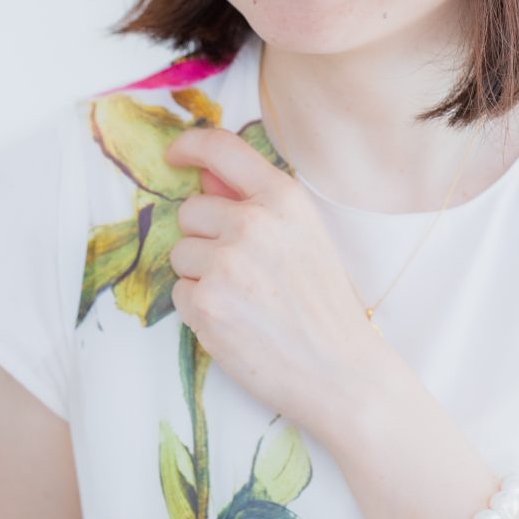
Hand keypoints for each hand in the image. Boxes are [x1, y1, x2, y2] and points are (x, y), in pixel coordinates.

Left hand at [164, 123, 390, 437]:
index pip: (222, 148)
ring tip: (245, 301)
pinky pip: (179, 292)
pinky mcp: (205, 301)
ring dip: (200, 276)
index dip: (191, 146)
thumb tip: (204, 175)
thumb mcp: (304, 239)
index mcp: (284, 199)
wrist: (341, 372)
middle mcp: (253, 222)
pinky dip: (199, 309)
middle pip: (191, 211)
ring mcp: (226, 261)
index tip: (176, 156)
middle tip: (244, 273)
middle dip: (205, 238)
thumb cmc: (326, 307)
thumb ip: (253, 203)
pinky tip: (237, 322)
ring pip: (181, 254)